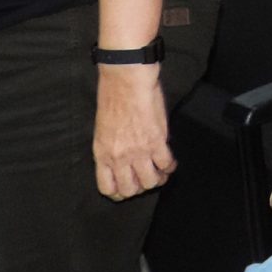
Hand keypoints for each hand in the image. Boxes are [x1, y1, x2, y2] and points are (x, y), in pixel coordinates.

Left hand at [93, 68, 173, 200]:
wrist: (126, 78)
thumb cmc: (112, 96)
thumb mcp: (103, 128)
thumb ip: (112, 148)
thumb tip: (124, 161)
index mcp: (102, 153)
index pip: (108, 188)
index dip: (119, 192)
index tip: (127, 187)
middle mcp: (119, 157)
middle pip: (131, 190)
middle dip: (139, 187)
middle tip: (144, 177)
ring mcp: (138, 151)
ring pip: (151, 182)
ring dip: (157, 178)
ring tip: (159, 170)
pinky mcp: (156, 142)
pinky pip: (166, 165)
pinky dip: (169, 166)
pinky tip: (169, 161)